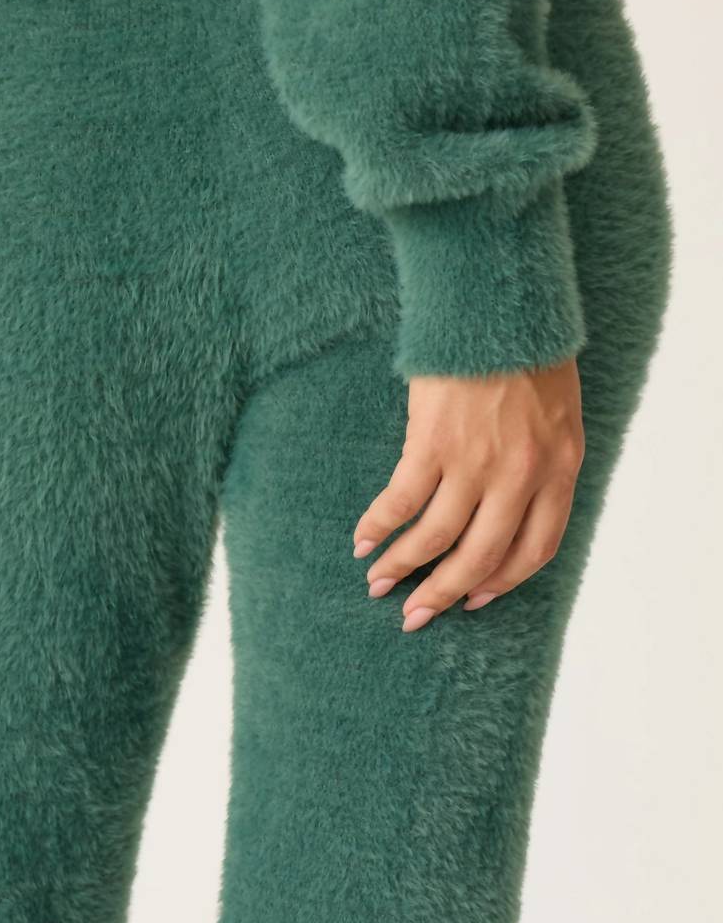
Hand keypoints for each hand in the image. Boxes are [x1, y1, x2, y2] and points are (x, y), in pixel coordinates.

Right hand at [353, 360, 584, 630]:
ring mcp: (476, 462)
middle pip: (481, 557)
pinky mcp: (433, 442)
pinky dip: (379, 524)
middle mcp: (522, 477)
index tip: (475, 598)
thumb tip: (508, 506)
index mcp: (560, 470)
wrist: (501, 306)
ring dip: (403, 566)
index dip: (502, 581)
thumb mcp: (560, 414)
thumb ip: (543, 462)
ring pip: (436, 537)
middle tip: (415, 616)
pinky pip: (402, 499)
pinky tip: (363, 539)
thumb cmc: (530, 353)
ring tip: (378, 584)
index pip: (536, 550)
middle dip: (443, 594)